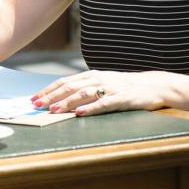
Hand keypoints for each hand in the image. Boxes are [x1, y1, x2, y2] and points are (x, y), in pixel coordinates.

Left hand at [30, 70, 168, 115]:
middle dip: (50, 96)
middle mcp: (98, 79)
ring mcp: (110, 88)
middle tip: (36, 105)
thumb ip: (86, 89)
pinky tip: (80, 113)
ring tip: (52, 110)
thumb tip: (64, 99)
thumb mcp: (104, 84)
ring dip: (66, 102)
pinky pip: (104, 103)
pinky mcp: (122, 98)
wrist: (155, 85)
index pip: (64, 82)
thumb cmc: (126, 87)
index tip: (33, 98)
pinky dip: (91, 108)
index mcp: (91, 76)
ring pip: (83, 94)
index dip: (48, 90)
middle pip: (69, 87)